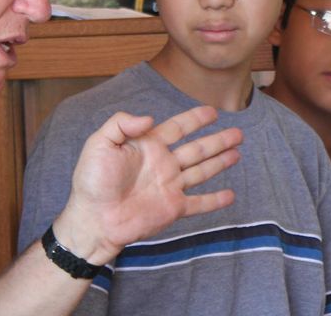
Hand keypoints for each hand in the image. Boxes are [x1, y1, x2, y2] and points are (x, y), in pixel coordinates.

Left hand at [53, 106, 242, 264]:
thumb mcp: (100, 144)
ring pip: (202, 171)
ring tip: (237, 152)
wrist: (94, 219)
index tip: (212, 111)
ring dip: (220, 162)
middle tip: (237, 132)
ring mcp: (170, 187)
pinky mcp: (173, 208)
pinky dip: (215, 200)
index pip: (177, 128)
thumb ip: (121, 124)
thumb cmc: (92, 182)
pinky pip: (199, 204)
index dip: (195, 119)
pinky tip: (230, 196)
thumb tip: (150, 118)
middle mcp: (163, 164)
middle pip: (197, 148)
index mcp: (148, 146)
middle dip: (218, 140)